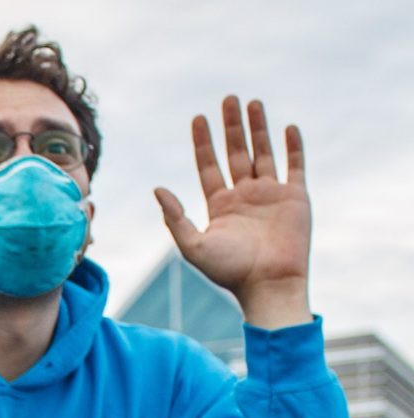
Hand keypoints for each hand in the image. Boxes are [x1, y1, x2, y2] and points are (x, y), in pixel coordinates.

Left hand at [158, 99, 310, 325]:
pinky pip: (294, 166)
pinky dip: (292, 147)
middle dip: (231, 127)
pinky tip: (287, 127)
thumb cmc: (229, 271)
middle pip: (236, 153)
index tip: (198, 118)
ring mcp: (270, 194)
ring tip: (252, 103)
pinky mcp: (295, 197)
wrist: (268, 283)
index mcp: (220, 206)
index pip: (209, 166)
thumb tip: (157, 188)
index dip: (203, 143)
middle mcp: (244, 196)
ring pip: (263, 152)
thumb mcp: (193, 245)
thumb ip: (174, 218)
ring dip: (258, 128)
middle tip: (228, 99)